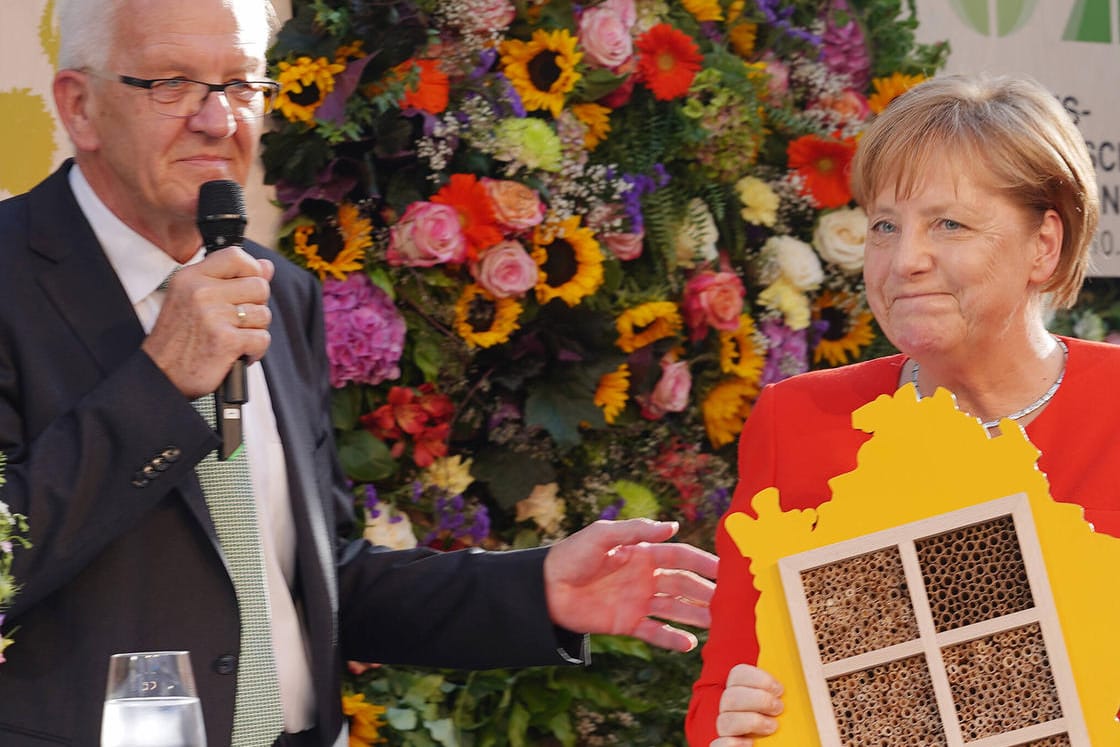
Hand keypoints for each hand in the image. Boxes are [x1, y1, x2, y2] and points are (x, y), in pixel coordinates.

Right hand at [142, 247, 273, 397]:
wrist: (160, 375)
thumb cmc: (179, 339)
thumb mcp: (194, 300)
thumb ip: (230, 280)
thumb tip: (267, 266)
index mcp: (191, 277)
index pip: (236, 256)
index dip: (251, 271)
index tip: (245, 290)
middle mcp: (201, 292)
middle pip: (259, 286)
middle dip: (256, 307)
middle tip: (236, 322)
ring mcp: (214, 315)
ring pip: (263, 314)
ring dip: (254, 331)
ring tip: (232, 339)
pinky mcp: (226, 340)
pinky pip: (262, 339)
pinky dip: (255, 351)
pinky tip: (237, 355)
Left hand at [542, 518, 717, 651]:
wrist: (545, 588)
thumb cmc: (572, 555)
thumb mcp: (602, 535)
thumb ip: (636, 531)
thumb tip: (672, 526)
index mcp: (642, 553)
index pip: (680, 556)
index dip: (702, 562)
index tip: (726, 570)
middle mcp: (645, 577)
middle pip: (683, 584)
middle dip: (706, 591)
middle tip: (730, 601)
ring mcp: (638, 601)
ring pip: (675, 608)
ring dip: (696, 615)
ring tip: (718, 624)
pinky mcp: (627, 623)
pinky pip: (655, 632)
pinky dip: (672, 639)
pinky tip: (691, 644)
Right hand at [711, 664, 783, 745]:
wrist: (785, 744)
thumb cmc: (789, 731)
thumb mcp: (790, 708)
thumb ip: (790, 695)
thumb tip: (804, 678)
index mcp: (743, 692)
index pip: (738, 675)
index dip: (757, 678)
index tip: (779, 689)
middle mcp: (732, 710)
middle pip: (730, 696)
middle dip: (756, 699)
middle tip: (779, 708)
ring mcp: (727, 731)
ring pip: (724, 720)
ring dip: (750, 721)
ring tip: (772, 727)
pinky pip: (718, 744)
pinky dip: (732, 744)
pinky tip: (750, 744)